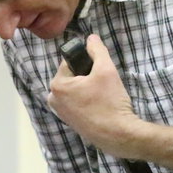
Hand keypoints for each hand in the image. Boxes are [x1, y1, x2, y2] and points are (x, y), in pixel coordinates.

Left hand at [47, 34, 142, 157]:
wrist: (118, 135)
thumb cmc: (110, 102)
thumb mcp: (106, 69)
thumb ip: (97, 50)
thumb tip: (90, 38)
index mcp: (57, 85)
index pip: (70, 62)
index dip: (87, 62)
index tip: (100, 71)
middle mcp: (53, 99)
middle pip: (72, 76)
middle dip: (87, 77)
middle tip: (103, 85)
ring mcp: (61, 113)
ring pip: (76, 90)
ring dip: (88, 89)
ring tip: (103, 96)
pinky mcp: (70, 123)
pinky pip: (78, 103)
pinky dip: (88, 101)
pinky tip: (101, 106)